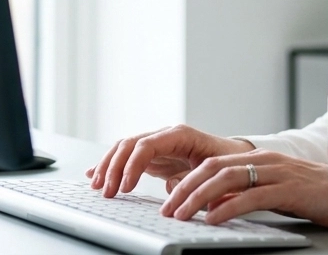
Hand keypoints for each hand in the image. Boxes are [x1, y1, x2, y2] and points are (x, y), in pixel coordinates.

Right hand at [86, 124, 252, 197]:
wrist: (233, 156)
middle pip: (129, 144)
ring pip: (124, 148)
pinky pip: (127, 157)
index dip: (132, 165)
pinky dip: (110, 165)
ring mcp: (157, 144)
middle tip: (107, 192)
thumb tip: (173, 187)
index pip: (146, 145)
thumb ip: (194, 177)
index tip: (126, 187)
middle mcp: (165, 135)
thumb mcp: (214, 171)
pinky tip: (95, 173)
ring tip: (97, 186)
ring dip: (108, 166)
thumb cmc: (226, 161)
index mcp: (180, 135)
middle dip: (114, 167)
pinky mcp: (153, 156)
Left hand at [159, 148, 327, 227]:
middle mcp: (265, 160)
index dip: (186, 181)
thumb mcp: (273, 192)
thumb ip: (245, 195)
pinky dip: (228, 207)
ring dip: (199, 197)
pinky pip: (252, 196)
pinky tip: (213, 218)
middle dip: (185, 189)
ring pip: (228, 179)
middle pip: (213, 169)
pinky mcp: (290, 189)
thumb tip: (213, 206)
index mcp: (259, 158)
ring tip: (182, 214)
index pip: (212, 164)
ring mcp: (278, 172)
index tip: (168, 200)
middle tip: (167, 209)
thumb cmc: (314, 194)